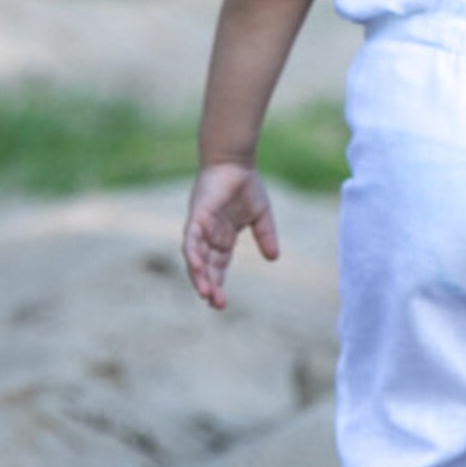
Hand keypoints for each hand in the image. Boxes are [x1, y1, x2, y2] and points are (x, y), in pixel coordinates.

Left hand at [181, 163, 279, 309]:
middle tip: (216, 305)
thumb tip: (274, 258)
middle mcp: (208, 236)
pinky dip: (193, 254)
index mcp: (222, 238)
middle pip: (205, 267)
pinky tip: (197, 267)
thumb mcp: (261, 216)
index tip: (221, 304)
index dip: (218, 284)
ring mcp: (200, 227)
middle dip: (209, 286)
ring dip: (199, 275)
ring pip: (195, 257)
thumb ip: (266, 236)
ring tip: (205, 293)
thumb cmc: (245, 184)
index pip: (217, 267)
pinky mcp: (197, 217)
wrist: (236, 162)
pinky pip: (191, 239)